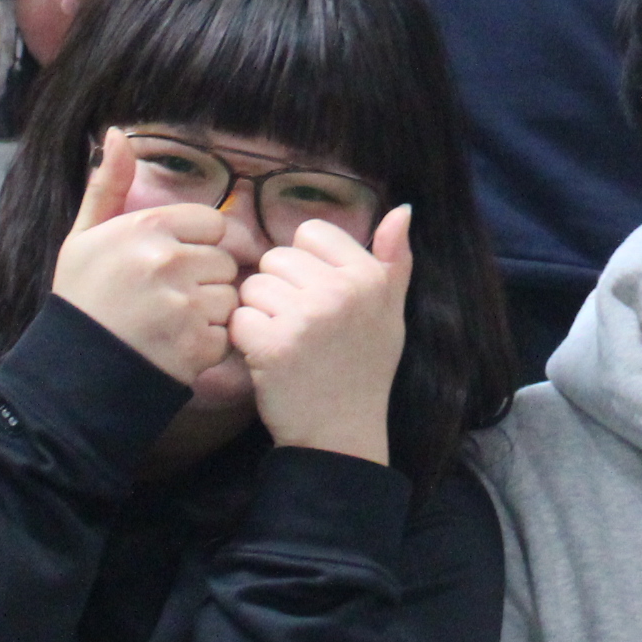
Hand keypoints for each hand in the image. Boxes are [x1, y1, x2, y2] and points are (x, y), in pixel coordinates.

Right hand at [52, 130, 239, 384]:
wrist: (70, 373)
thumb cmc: (81, 300)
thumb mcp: (84, 237)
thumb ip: (108, 185)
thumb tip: (118, 132)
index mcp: (148, 227)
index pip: (213, 225)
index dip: (195, 247)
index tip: (167, 267)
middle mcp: (169, 261)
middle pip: (225, 262)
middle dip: (204, 281)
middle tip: (166, 300)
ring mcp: (184, 305)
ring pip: (229, 298)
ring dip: (208, 314)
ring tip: (170, 324)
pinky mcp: (196, 345)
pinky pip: (225, 334)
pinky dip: (206, 345)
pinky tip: (174, 347)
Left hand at [231, 207, 413, 461]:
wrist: (341, 433)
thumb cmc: (363, 369)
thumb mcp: (390, 312)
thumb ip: (395, 259)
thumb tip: (402, 208)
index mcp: (369, 275)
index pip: (311, 232)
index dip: (305, 263)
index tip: (317, 296)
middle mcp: (341, 290)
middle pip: (277, 257)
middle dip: (279, 288)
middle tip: (300, 326)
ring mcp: (306, 317)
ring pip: (253, 286)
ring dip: (259, 313)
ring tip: (284, 341)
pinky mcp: (272, 344)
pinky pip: (238, 318)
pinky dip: (244, 339)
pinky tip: (268, 358)